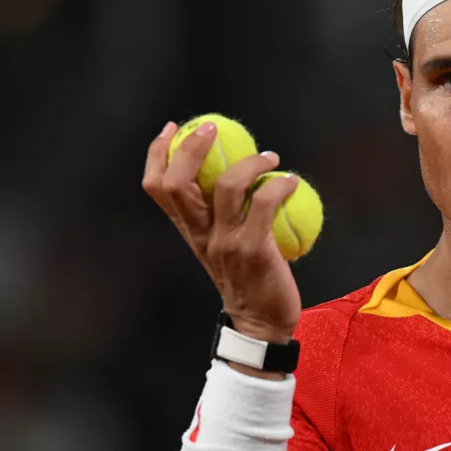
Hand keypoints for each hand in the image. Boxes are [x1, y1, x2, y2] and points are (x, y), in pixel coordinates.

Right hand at [142, 121, 301, 346]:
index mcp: (189, 232)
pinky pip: (264, 204)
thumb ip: (222, 215)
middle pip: (178, 184)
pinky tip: (292, 180)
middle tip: (214, 128)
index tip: (174, 128)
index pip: (157, 188)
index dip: (159, 153)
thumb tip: (238, 172)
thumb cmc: (248, 278)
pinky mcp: (253, 250)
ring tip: (271, 156)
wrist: (261, 323)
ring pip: (226, 187)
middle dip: (192, 148)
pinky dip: (280, 185)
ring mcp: (225, 243)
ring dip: (250, 162)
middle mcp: (200, 235)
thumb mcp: (223, 246)